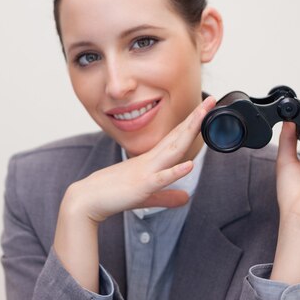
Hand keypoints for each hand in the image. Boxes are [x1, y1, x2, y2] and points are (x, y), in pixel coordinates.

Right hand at [63, 95, 216, 223]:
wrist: (88, 199)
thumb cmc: (113, 193)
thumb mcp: (146, 196)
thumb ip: (167, 196)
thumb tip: (186, 198)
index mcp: (152, 160)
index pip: (176, 138)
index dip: (192, 124)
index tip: (206, 110)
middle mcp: (151, 160)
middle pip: (178, 136)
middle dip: (196, 119)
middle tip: (211, 100)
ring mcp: (147, 171)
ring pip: (173, 149)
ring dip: (189, 132)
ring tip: (204, 117)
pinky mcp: (142, 186)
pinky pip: (161, 178)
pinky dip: (175, 171)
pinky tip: (189, 165)